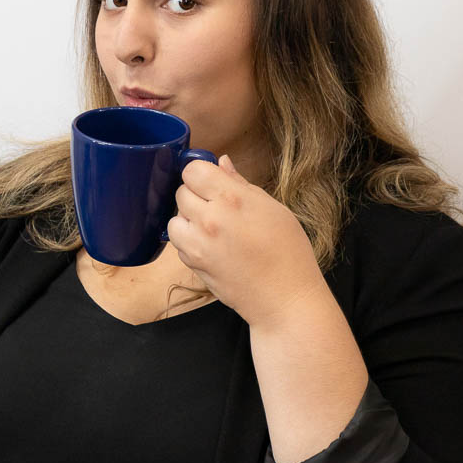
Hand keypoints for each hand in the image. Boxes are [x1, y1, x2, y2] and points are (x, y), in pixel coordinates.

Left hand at [167, 154, 328, 329]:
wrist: (285, 299)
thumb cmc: (288, 253)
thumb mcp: (274, 209)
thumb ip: (242, 184)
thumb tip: (222, 163)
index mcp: (232, 199)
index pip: (193, 170)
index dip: (201, 173)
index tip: (212, 181)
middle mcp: (209, 219)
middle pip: (181, 192)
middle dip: (196, 195)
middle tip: (218, 206)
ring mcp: (198, 244)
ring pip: (174, 219)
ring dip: (188, 220)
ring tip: (212, 228)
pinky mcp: (193, 265)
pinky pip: (179, 243)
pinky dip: (189, 242)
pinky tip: (212, 247)